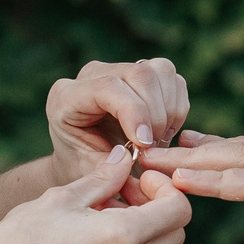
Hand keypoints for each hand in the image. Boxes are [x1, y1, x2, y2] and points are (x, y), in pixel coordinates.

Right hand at [0, 147, 191, 243]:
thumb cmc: (18, 238)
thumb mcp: (61, 198)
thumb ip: (102, 179)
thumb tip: (125, 158)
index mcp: (121, 239)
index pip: (179, 211)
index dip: (166, 188)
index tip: (138, 177)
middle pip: (175, 235)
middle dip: (161, 208)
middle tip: (127, 191)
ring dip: (144, 228)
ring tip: (104, 210)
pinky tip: (92, 234)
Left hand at [46, 58, 190, 194]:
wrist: (85, 161)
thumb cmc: (84, 169)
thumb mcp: (90, 174)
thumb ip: (111, 166)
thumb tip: (141, 148)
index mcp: (66, 97)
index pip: (108, 87)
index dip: (134, 113)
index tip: (145, 144)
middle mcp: (91, 75)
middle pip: (140, 74)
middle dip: (156, 114)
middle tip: (152, 148)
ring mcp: (119, 69)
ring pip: (161, 71)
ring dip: (169, 111)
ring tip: (157, 140)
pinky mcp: (142, 74)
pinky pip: (173, 80)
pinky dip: (177, 108)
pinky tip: (162, 130)